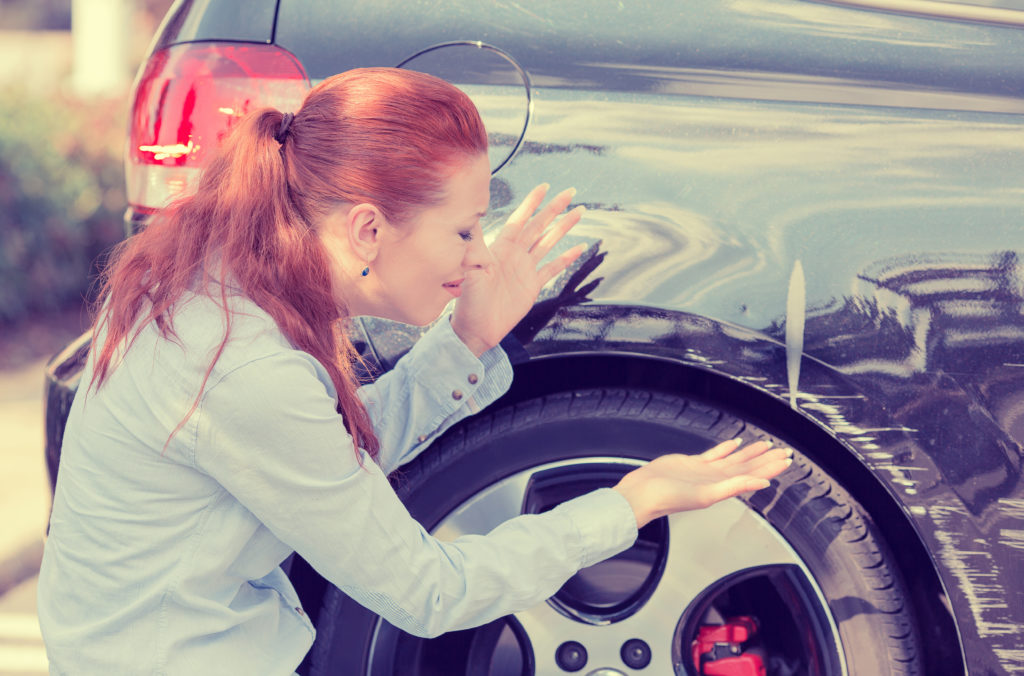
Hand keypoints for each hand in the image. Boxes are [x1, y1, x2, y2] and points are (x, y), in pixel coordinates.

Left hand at [451, 184, 585, 355]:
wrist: (476, 328)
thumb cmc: (467, 300)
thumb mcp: (468, 270)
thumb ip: (473, 247)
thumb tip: (471, 221)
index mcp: (499, 248)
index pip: (519, 220)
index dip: (531, 203)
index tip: (544, 187)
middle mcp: (514, 254)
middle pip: (538, 226)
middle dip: (554, 209)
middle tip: (570, 192)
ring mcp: (524, 269)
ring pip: (548, 242)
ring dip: (563, 227)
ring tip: (579, 213)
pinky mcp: (532, 285)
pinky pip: (553, 268)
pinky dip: (567, 258)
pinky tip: (579, 247)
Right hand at [612, 440, 792, 527]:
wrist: (644, 493)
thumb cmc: (669, 498)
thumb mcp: (706, 495)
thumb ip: (735, 487)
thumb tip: (763, 484)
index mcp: (723, 488)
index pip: (754, 475)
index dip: (770, 467)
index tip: (786, 460)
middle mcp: (717, 480)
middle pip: (747, 467)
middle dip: (766, 459)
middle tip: (783, 450)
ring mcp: (705, 471)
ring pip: (733, 460)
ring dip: (749, 453)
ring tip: (765, 445)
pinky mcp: (692, 464)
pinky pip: (714, 454)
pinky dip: (725, 448)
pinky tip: (734, 443)